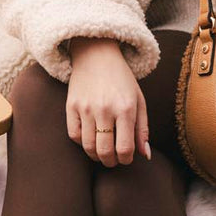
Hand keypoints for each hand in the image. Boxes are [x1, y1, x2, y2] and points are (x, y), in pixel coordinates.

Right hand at [66, 37, 152, 166]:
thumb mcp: (138, 100)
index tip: (126, 158)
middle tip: (113, 160)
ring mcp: (85, 108)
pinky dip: (82, 143)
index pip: (125, 148)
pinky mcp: (70, 105)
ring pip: (88, 146)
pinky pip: (74, 135)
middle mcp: (105, 109)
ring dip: (96, 156)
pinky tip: (90, 139)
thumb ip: (142, 129)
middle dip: (111, 162)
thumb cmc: (122, 79)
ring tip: (102, 153)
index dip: (126, 159)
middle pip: (105, 151)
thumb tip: (145, 155)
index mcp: (125, 108)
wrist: (97, 54)